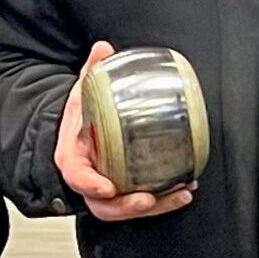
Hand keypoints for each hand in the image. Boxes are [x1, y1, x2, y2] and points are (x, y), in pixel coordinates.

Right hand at [55, 40, 194, 221]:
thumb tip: (103, 48)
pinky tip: (184, 189)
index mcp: (73, 156)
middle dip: (127, 206)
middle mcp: (89, 179)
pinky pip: (142, 203)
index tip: (107, 187)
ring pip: (125, 209)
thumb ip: (91, 73)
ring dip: (155, 207)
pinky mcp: (124, 193)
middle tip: (149, 198)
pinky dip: (165, 201)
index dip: (90, 184)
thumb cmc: (79, 118)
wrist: (76, 135)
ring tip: (179, 194)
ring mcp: (106, 190)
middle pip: (103, 204)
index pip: (76, 175)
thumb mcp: (80, 93)